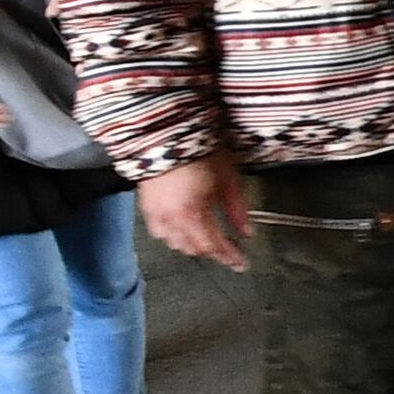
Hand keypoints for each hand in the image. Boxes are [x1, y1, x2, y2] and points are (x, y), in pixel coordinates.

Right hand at [139, 153, 250, 269]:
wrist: (166, 130)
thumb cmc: (197, 147)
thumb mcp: (226, 178)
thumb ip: (236, 210)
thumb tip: (246, 231)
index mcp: (191, 212)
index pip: (213, 245)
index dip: (229, 256)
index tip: (241, 263)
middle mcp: (170, 217)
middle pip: (194, 248)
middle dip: (213, 252)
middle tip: (228, 252)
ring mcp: (155, 212)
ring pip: (175, 243)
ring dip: (193, 246)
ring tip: (209, 243)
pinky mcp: (146, 205)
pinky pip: (160, 232)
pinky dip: (174, 236)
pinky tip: (183, 232)